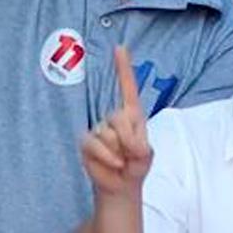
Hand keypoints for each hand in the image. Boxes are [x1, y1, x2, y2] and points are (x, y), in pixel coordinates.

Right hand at [81, 46, 152, 197]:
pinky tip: (113, 163)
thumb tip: (128, 143)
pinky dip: (106, 156)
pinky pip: (95, 144)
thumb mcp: (146, 154)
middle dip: (128, 138)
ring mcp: (98, 129)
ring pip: (107, 133)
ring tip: (122, 159)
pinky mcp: (87, 142)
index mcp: (132, 114)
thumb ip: (140, 145)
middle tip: (132, 153)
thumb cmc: (136, 164)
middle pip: (118, 116)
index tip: (119, 48)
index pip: (128, 88)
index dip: (123, 68)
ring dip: (119, 151)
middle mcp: (114, 117)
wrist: (122, 184)